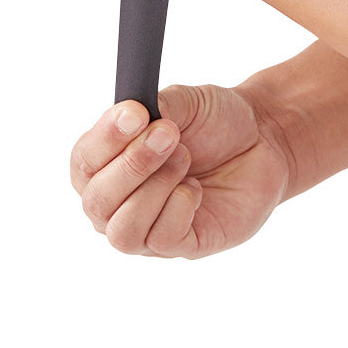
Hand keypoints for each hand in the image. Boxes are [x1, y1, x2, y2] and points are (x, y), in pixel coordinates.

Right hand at [70, 84, 291, 257]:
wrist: (264, 137)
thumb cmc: (215, 121)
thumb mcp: (185, 102)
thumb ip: (154, 105)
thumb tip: (132, 113)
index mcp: (108, 163)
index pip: (83, 161)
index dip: (105, 138)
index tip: (135, 113)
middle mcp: (119, 202)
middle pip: (97, 201)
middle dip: (133, 164)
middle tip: (169, 134)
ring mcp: (147, 227)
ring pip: (122, 230)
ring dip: (154, 188)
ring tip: (185, 158)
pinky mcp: (181, 245)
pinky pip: (162, 239)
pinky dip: (178, 207)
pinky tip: (196, 187)